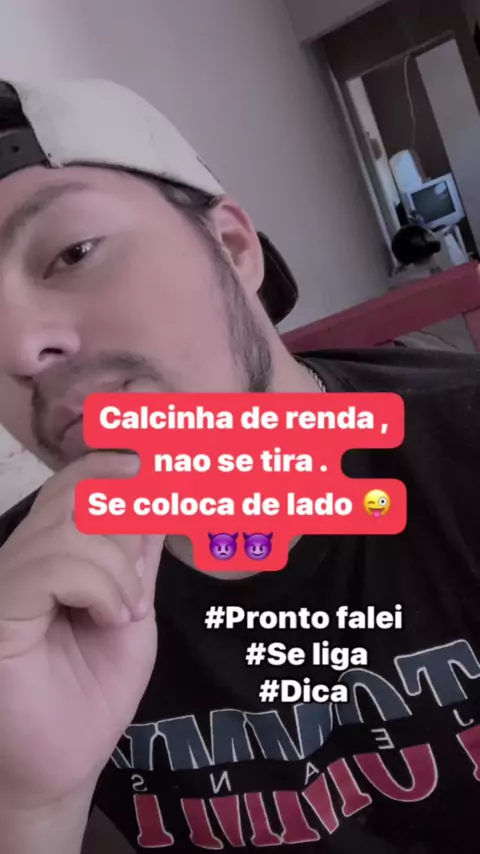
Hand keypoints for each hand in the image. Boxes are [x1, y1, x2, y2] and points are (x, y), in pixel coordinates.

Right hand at [0, 452, 163, 811]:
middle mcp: (19, 554)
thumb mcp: (132, 609)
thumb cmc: (94, 691)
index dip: (116, 465)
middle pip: (78, 490)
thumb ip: (138, 554)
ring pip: (71, 524)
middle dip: (127, 527)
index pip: (76, 481)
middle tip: (135, 587)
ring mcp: (3, 578)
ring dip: (119, 567)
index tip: (163, 461)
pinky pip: (56, 564)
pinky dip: (100, 585)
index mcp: (48, 551)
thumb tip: (159, 491)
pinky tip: (111, 617)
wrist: (62, 766)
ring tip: (123, 613)